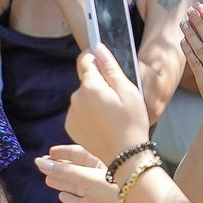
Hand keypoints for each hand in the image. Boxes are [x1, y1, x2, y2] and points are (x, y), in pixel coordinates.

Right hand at [36, 142, 132, 202]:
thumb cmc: (114, 187)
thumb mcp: (87, 177)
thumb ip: (63, 171)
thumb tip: (40, 163)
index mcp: (98, 163)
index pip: (77, 154)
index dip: (63, 152)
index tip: (49, 153)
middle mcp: (96, 176)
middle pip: (73, 169)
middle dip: (58, 167)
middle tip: (42, 165)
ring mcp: (95, 192)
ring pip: (74, 185)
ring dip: (61, 181)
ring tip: (47, 178)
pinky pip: (79, 202)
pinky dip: (70, 199)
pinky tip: (61, 196)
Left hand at [63, 43, 148, 163]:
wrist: (124, 155)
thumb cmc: (131, 121)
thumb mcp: (128, 91)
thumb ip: (110, 67)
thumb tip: (98, 48)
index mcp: (90, 86)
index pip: (86, 61)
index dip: (95, 58)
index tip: (103, 61)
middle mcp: (75, 98)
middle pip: (86, 81)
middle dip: (98, 84)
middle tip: (117, 98)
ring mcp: (71, 113)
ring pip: (82, 98)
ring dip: (93, 100)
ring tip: (111, 114)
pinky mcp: (71, 126)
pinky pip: (79, 112)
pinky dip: (88, 114)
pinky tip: (103, 123)